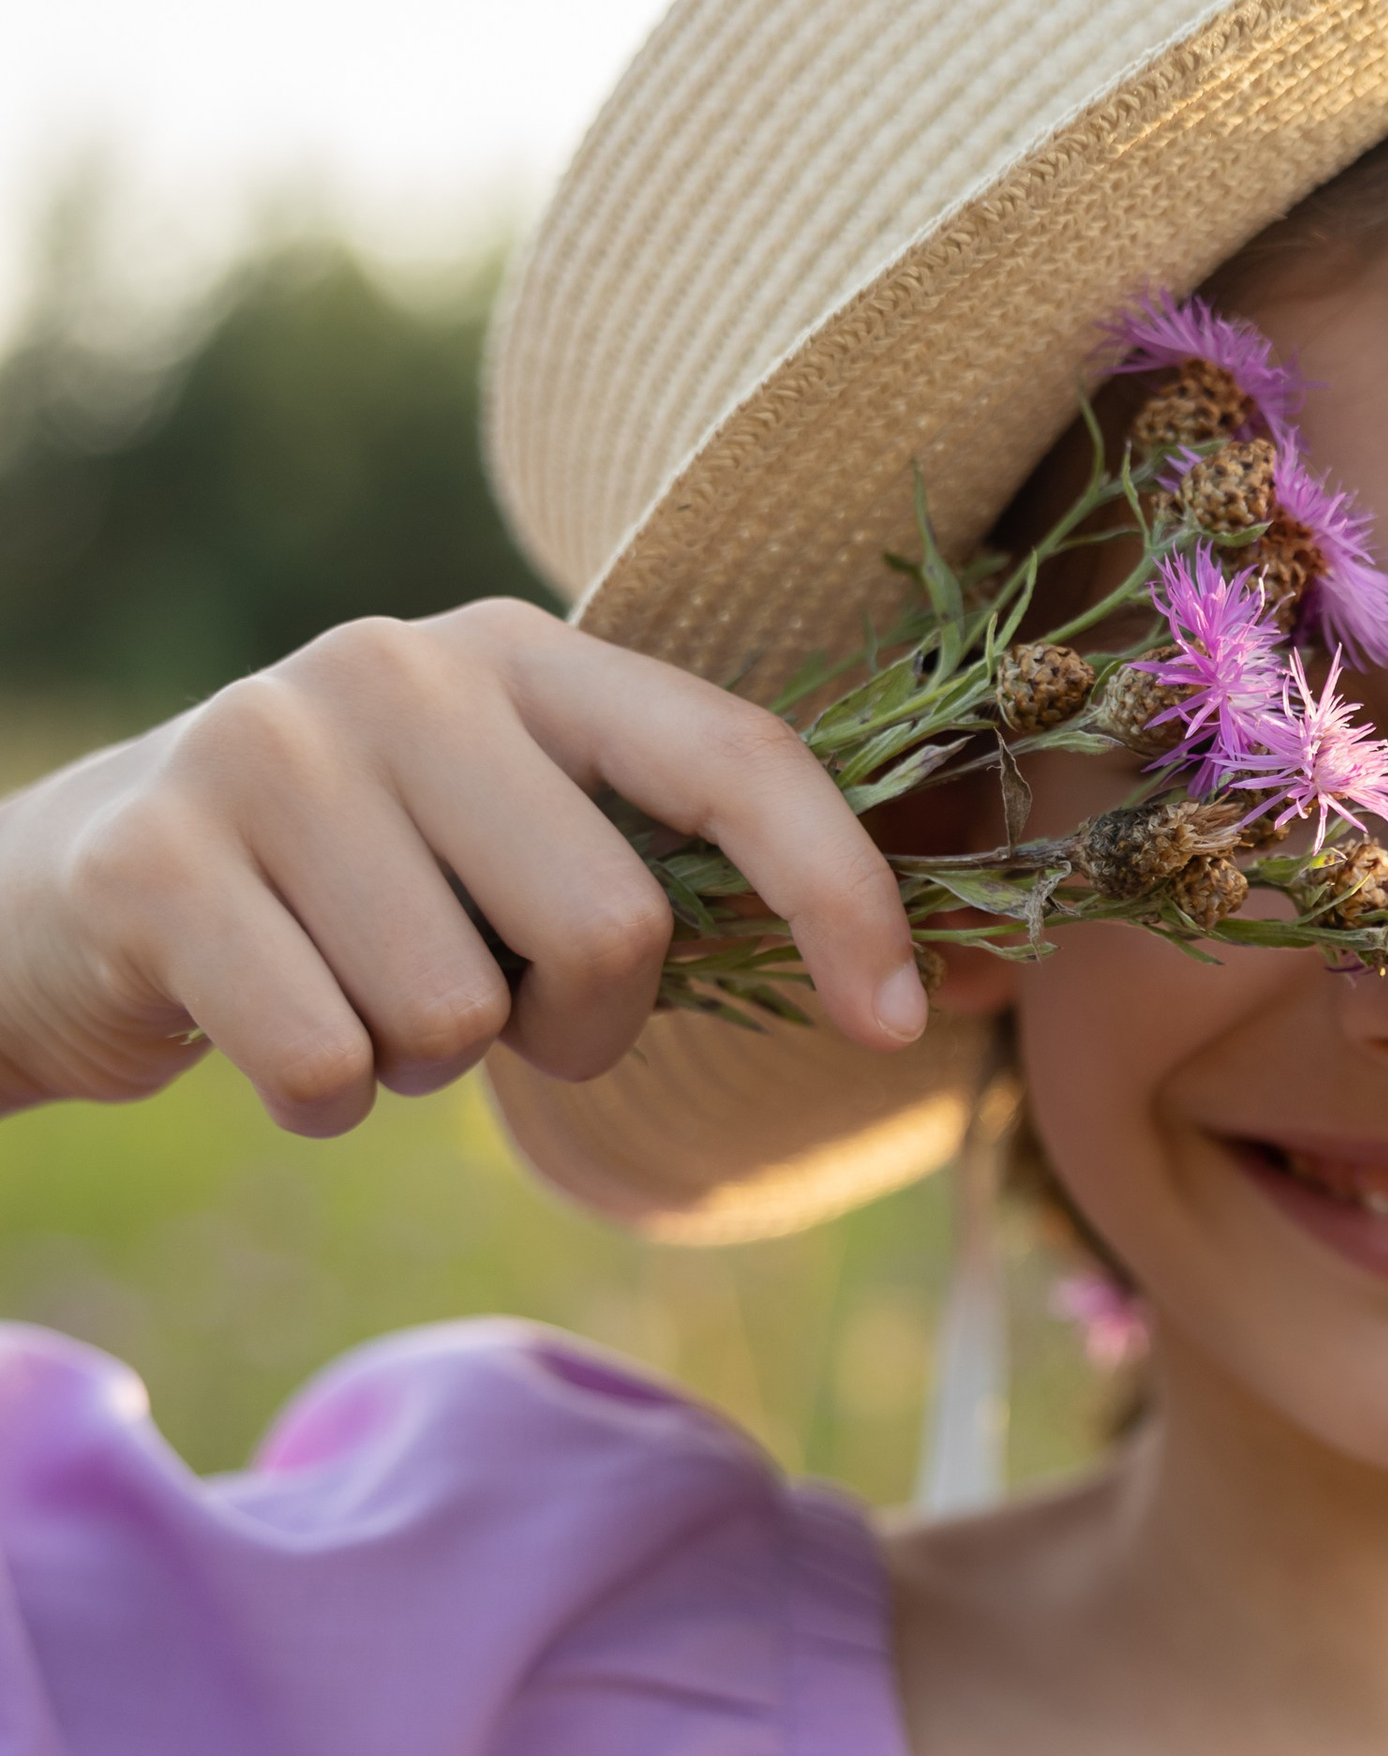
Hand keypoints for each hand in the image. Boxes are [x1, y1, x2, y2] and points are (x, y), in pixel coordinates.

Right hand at [0, 599, 928, 1135]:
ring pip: (458, 1018)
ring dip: (428, 1062)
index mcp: (526, 657)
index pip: (735, 758)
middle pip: (612, 930)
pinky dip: (323, 1099)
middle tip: (488, 1006)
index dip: (843, 894)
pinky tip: (267, 1027)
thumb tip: (933, 997)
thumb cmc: (361, 897)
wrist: (76, 897)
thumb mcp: (521, 851)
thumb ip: (681, 885)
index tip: (895, 1024)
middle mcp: (404, 668)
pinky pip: (332, 1068)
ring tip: (352, 989)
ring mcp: (270, 747)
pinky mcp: (159, 859)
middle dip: (575, 1026)